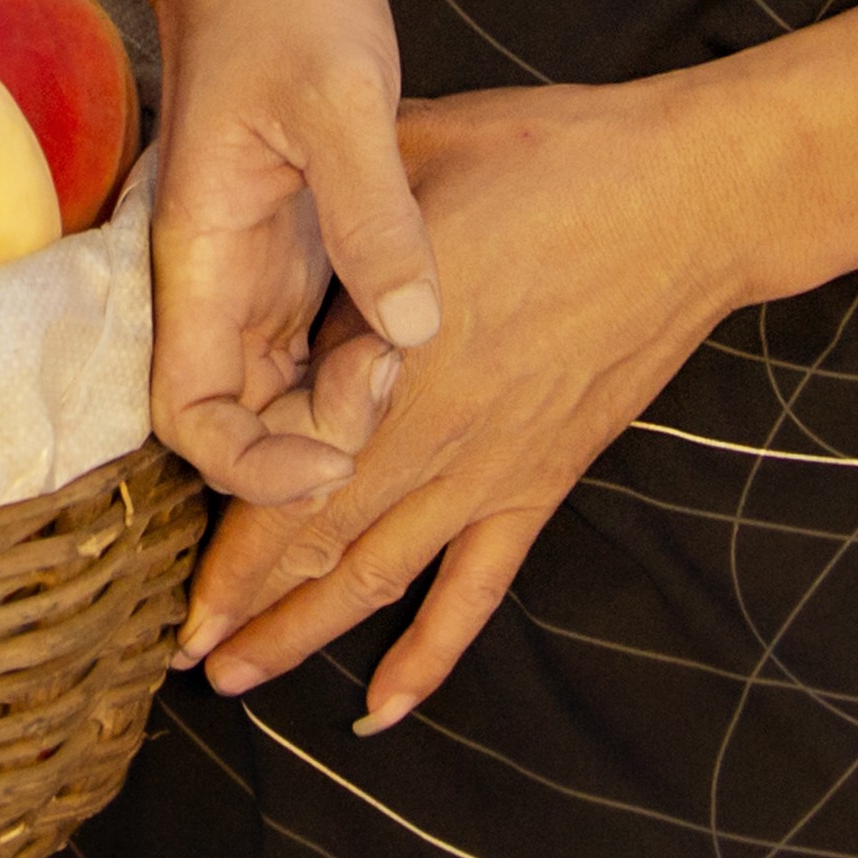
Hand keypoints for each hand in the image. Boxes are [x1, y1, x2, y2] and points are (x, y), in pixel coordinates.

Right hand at [132, 0, 441, 503]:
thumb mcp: (338, 94)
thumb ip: (372, 212)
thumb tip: (412, 328)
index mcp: (199, 255)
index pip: (192, 417)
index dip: (254, 468)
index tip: (336, 453)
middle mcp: (218, 280)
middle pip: (248, 424)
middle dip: (323, 435)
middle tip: (396, 365)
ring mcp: (257, 270)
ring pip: (288, 392)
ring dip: (349, 400)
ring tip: (411, 337)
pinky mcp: (297, 249)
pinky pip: (321, 343)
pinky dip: (366, 360)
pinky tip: (418, 323)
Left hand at [174, 78, 760, 731]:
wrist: (691, 200)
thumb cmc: (554, 159)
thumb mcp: (418, 151)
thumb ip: (342, 204)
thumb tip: (271, 189)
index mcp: (394, 355)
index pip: (286, 471)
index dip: (223, 532)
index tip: (165, 572)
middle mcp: (436, 433)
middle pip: (316, 540)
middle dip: (242, 602)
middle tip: (180, 651)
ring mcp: (492, 468)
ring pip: (380, 577)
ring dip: (305, 633)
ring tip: (239, 679)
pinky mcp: (541, 481)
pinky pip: (477, 589)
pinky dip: (429, 653)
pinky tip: (383, 705)